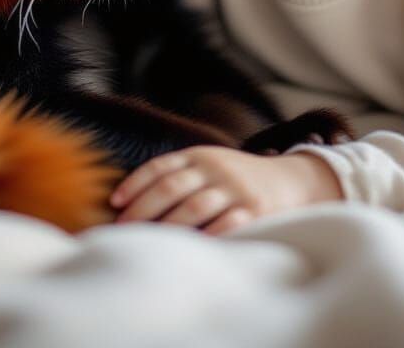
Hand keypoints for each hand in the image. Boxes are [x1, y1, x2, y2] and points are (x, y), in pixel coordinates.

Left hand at [110, 146, 343, 234]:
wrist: (289, 179)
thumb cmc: (234, 178)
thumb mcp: (208, 164)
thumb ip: (177, 175)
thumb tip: (126, 201)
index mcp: (199, 155)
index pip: (161, 166)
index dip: (136, 183)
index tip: (114, 202)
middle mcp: (216, 168)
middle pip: (172, 187)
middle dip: (144, 209)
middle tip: (122, 229)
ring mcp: (235, 189)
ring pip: (195, 206)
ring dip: (168, 226)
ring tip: (149, 242)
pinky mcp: (256, 210)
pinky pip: (228, 223)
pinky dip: (208, 236)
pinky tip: (191, 248)